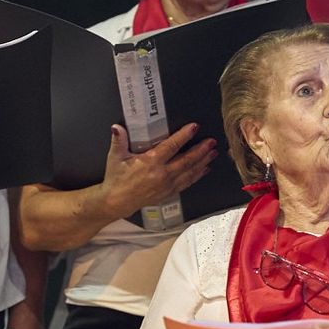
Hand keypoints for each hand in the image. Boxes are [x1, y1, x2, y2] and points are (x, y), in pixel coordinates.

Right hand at [97, 122, 215, 219]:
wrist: (116, 202)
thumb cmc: (116, 179)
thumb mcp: (115, 157)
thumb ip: (118, 140)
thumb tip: (117, 127)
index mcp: (150, 162)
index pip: (171, 146)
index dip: (184, 136)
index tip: (194, 127)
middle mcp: (162, 174)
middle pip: (187, 160)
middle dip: (201, 150)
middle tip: (212, 141)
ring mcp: (167, 185)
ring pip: (190, 172)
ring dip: (203, 162)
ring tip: (213, 153)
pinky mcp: (169, 192)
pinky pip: (187, 183)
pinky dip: (197, 175)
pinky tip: (205, 169)